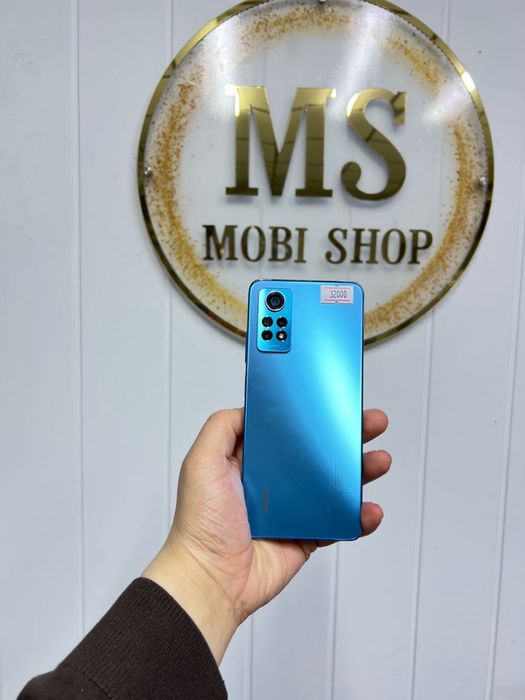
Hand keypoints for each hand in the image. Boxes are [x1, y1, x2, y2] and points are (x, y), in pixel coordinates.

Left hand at [143, 408, 389, 662]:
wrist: (211, 579)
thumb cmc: (200, 524)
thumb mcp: (201, 462)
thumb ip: (222, 427)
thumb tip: (251, 407)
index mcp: (250, 460)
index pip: (287, 429)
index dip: (311, 415)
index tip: (333, 400)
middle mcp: (273, 482)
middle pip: (318, 453)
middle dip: (347, 436)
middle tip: (370, 423)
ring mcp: (292, 510)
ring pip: (334, 485)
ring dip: (360, 472)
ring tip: (378, 460)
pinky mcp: (306, 536)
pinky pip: (339, 523)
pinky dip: (359, 517)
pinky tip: (370, 509)